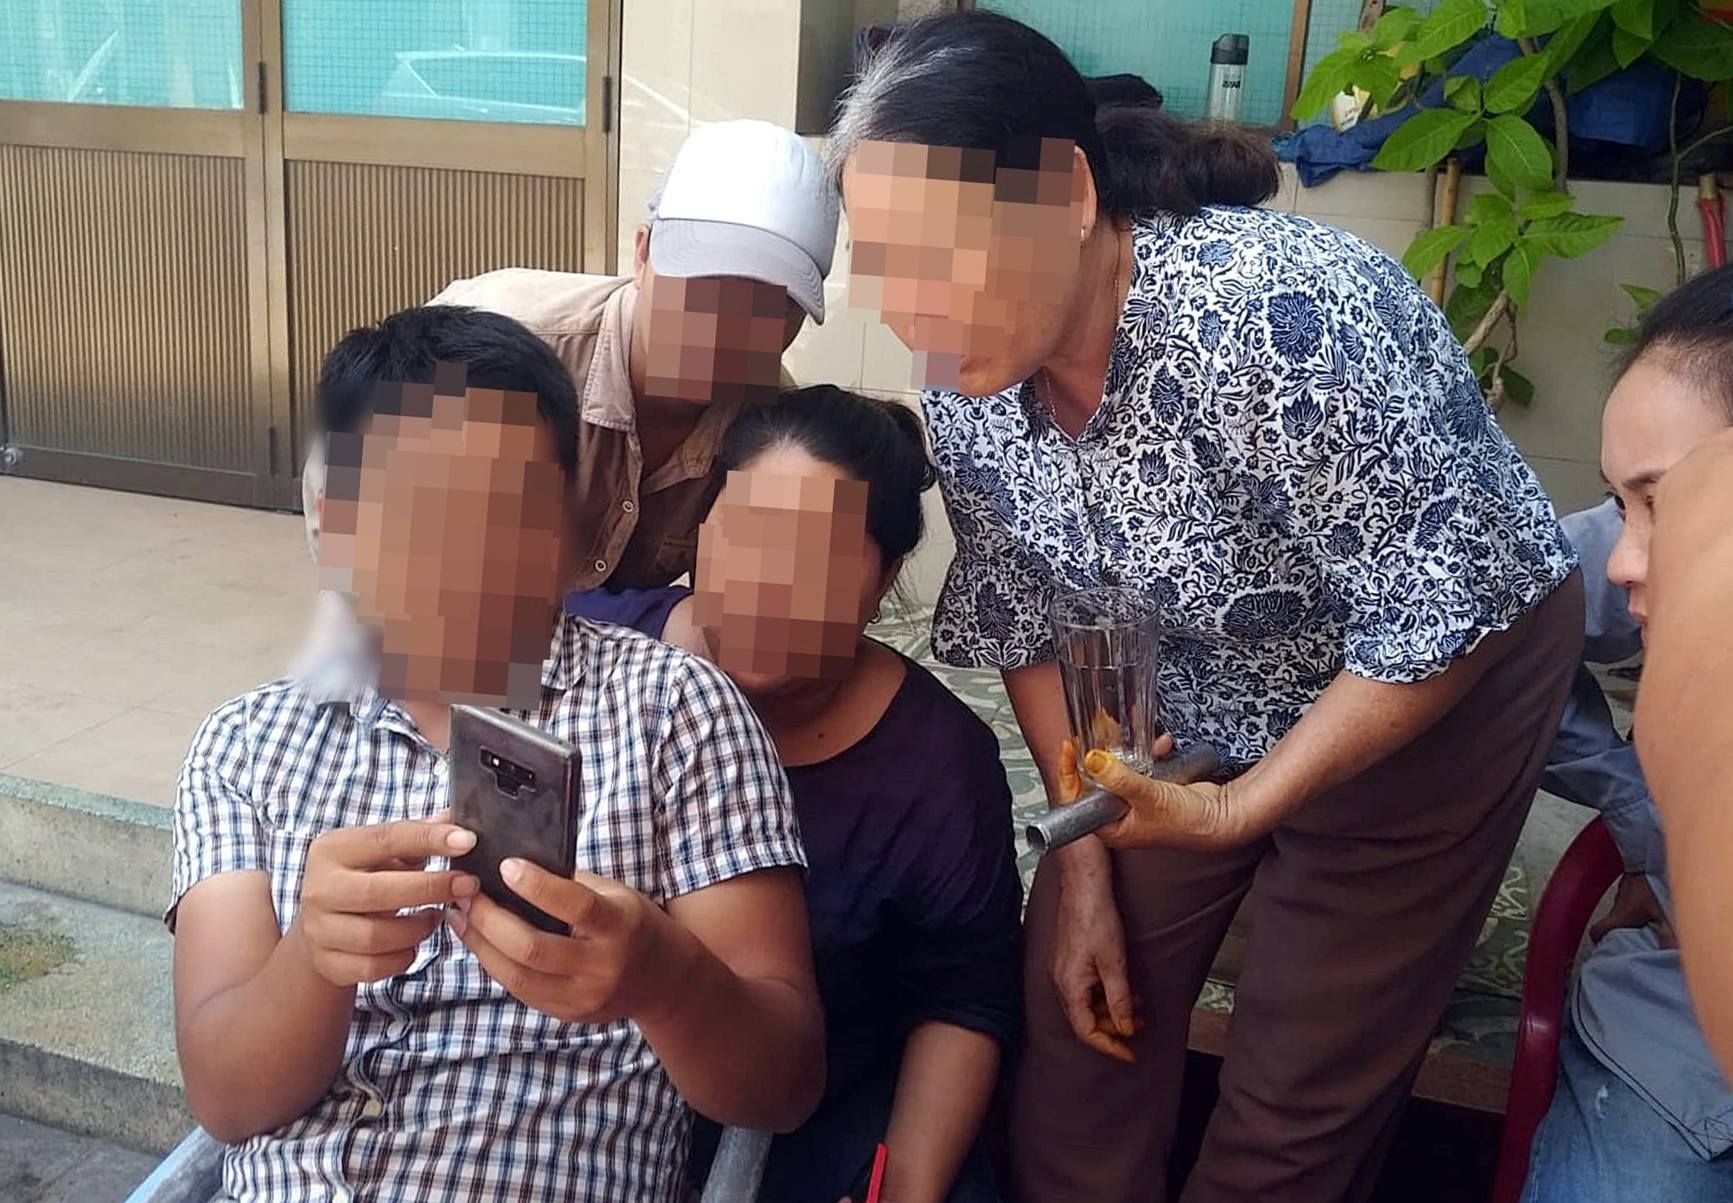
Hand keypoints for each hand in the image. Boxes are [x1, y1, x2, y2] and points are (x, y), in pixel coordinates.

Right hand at [297, 813, 478, 986]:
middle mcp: (319, 888)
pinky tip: (413, 943)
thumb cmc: (365, 879)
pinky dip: (403, 957)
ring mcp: (320, 929)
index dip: (429, 838)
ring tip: (437, 915)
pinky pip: (375, 967)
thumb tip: (459, 818)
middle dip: (430, 888)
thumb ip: (420, 834)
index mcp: (332, 849)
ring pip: (377, 935)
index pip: (385, 838)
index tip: (467, 841)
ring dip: (418, 927)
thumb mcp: (386, 852)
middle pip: (378, 892)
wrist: (322, 928)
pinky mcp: (328, 963)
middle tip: (467, 885)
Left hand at [446, 858, 677, 1024]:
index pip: (574, 906)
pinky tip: (480, 942)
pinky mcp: (567, 1014)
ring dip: (480, 944)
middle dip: (489, 919)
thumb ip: (572, 884)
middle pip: (532, 948)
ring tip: (460, 916)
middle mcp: (602, 967)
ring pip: (516, 975)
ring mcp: (583, 997)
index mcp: (619, 927)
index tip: (505, 865)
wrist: (662, 978)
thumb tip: (515, 866)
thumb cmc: (633, 923)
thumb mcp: (616, 895)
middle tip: (465, 893)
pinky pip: (520, 990)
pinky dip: (494, 963)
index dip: (536, 886)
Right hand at [1049, 742, 1138, 1061]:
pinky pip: (1089, 986)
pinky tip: (1127, 988)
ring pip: (1089, 1003)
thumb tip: (1126, 1027)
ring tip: (1141, 1009)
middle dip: (1114, 1028)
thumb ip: (1119, 998)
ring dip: (1113, 1010)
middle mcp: (1062, 980)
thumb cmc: (1096, 916)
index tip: (1130, 1054)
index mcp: (1069, 986)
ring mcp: (1065, 968)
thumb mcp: (1114, 962)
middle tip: (1141, 1029)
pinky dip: (1108, 993)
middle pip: (1086, 1018)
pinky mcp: (1071, 956)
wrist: (1084, 880)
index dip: (1109, 1046)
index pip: (1087, 1031)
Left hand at [1080, 745, 1247, 850]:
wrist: (1221, 817)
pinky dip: (1149, 754)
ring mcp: (1136, 803)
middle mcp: (1120, 817)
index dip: (1069, 773)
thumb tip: (1091, 759)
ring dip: (1128, 753)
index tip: (1069, 747)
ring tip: (1135, 737)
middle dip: (1100, 756)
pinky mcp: (1153, 790)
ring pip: (1119, 771)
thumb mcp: (1147, 796)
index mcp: (1111, 828)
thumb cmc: (1187, 821)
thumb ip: (1118, 777)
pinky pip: (1141, 768)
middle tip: (1097, 734)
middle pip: (1096, 782)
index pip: (1077, 800)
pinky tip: (1162, 745)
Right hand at [1590, 873, 1677, 947]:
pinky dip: (1636, 904)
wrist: (1649, 854)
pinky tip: (1651, 904)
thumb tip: (1670, 952)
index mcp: (1621, 915)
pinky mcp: (1631, 882)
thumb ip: (1667, 933)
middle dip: (1619, 933)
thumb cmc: (1651, 883)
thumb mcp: (1662, 911)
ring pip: (1621, 909)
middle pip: (1611, 923)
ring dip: (1630, 917)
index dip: (1600, 941)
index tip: (1606, 948)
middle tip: (1632, 941)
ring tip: (1645, 923)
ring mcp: (1623, 891)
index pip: (1598, 931)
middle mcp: (1618, 904)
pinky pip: (1630, 898)